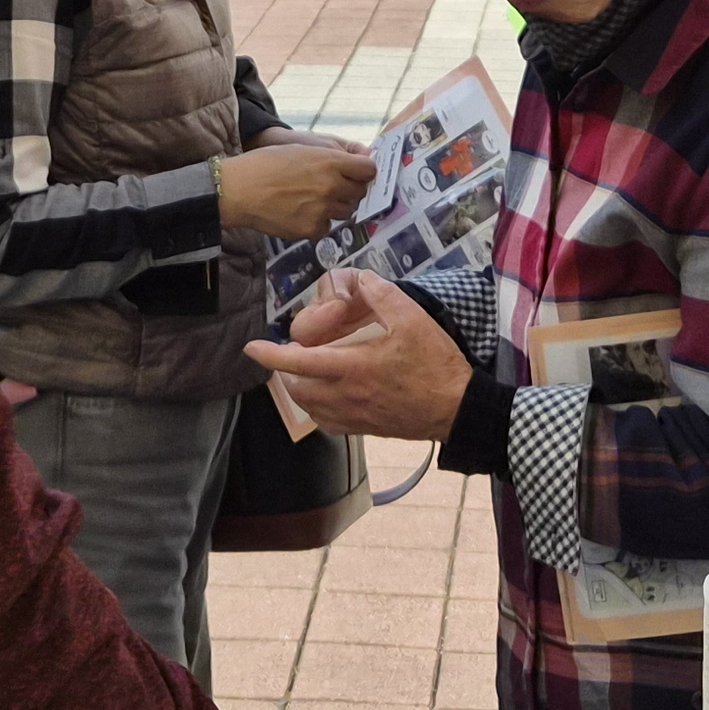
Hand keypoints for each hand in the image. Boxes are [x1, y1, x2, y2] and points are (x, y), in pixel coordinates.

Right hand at [221, 141, 372, 242]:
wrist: (238, 190)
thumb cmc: (265, 164)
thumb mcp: (301, 149)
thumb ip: (331, 158)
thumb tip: (356, 165)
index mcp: (329, 162)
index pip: (369, 169)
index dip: (365, 171)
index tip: (358, 173)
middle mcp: (331, 186)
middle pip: (360, 192)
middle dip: (351, 189)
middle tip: (332, 187)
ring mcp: (323, 210)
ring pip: (346, 211)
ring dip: (335, 206)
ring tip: (312, 199)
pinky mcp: (312, 229)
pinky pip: (327, 227)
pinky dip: (319, 222)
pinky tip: (300, 212)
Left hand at [246, 267, 476, 442]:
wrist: (457, 409)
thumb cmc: (434, 363)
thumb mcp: (411, 319)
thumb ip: (381, 296)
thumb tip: (359, 280)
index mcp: (351, 368)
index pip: (297, 362)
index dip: (269, 355)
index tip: (251, 348)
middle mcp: (345, 395)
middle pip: (297, 388)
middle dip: (285, 371)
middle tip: (291, 353)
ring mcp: (354, 417)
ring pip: (309, 408)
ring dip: (299, 389)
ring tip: (305, 371)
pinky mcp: (365, 429)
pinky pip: (328, 423)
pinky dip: (317, 409)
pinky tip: (327, 396)